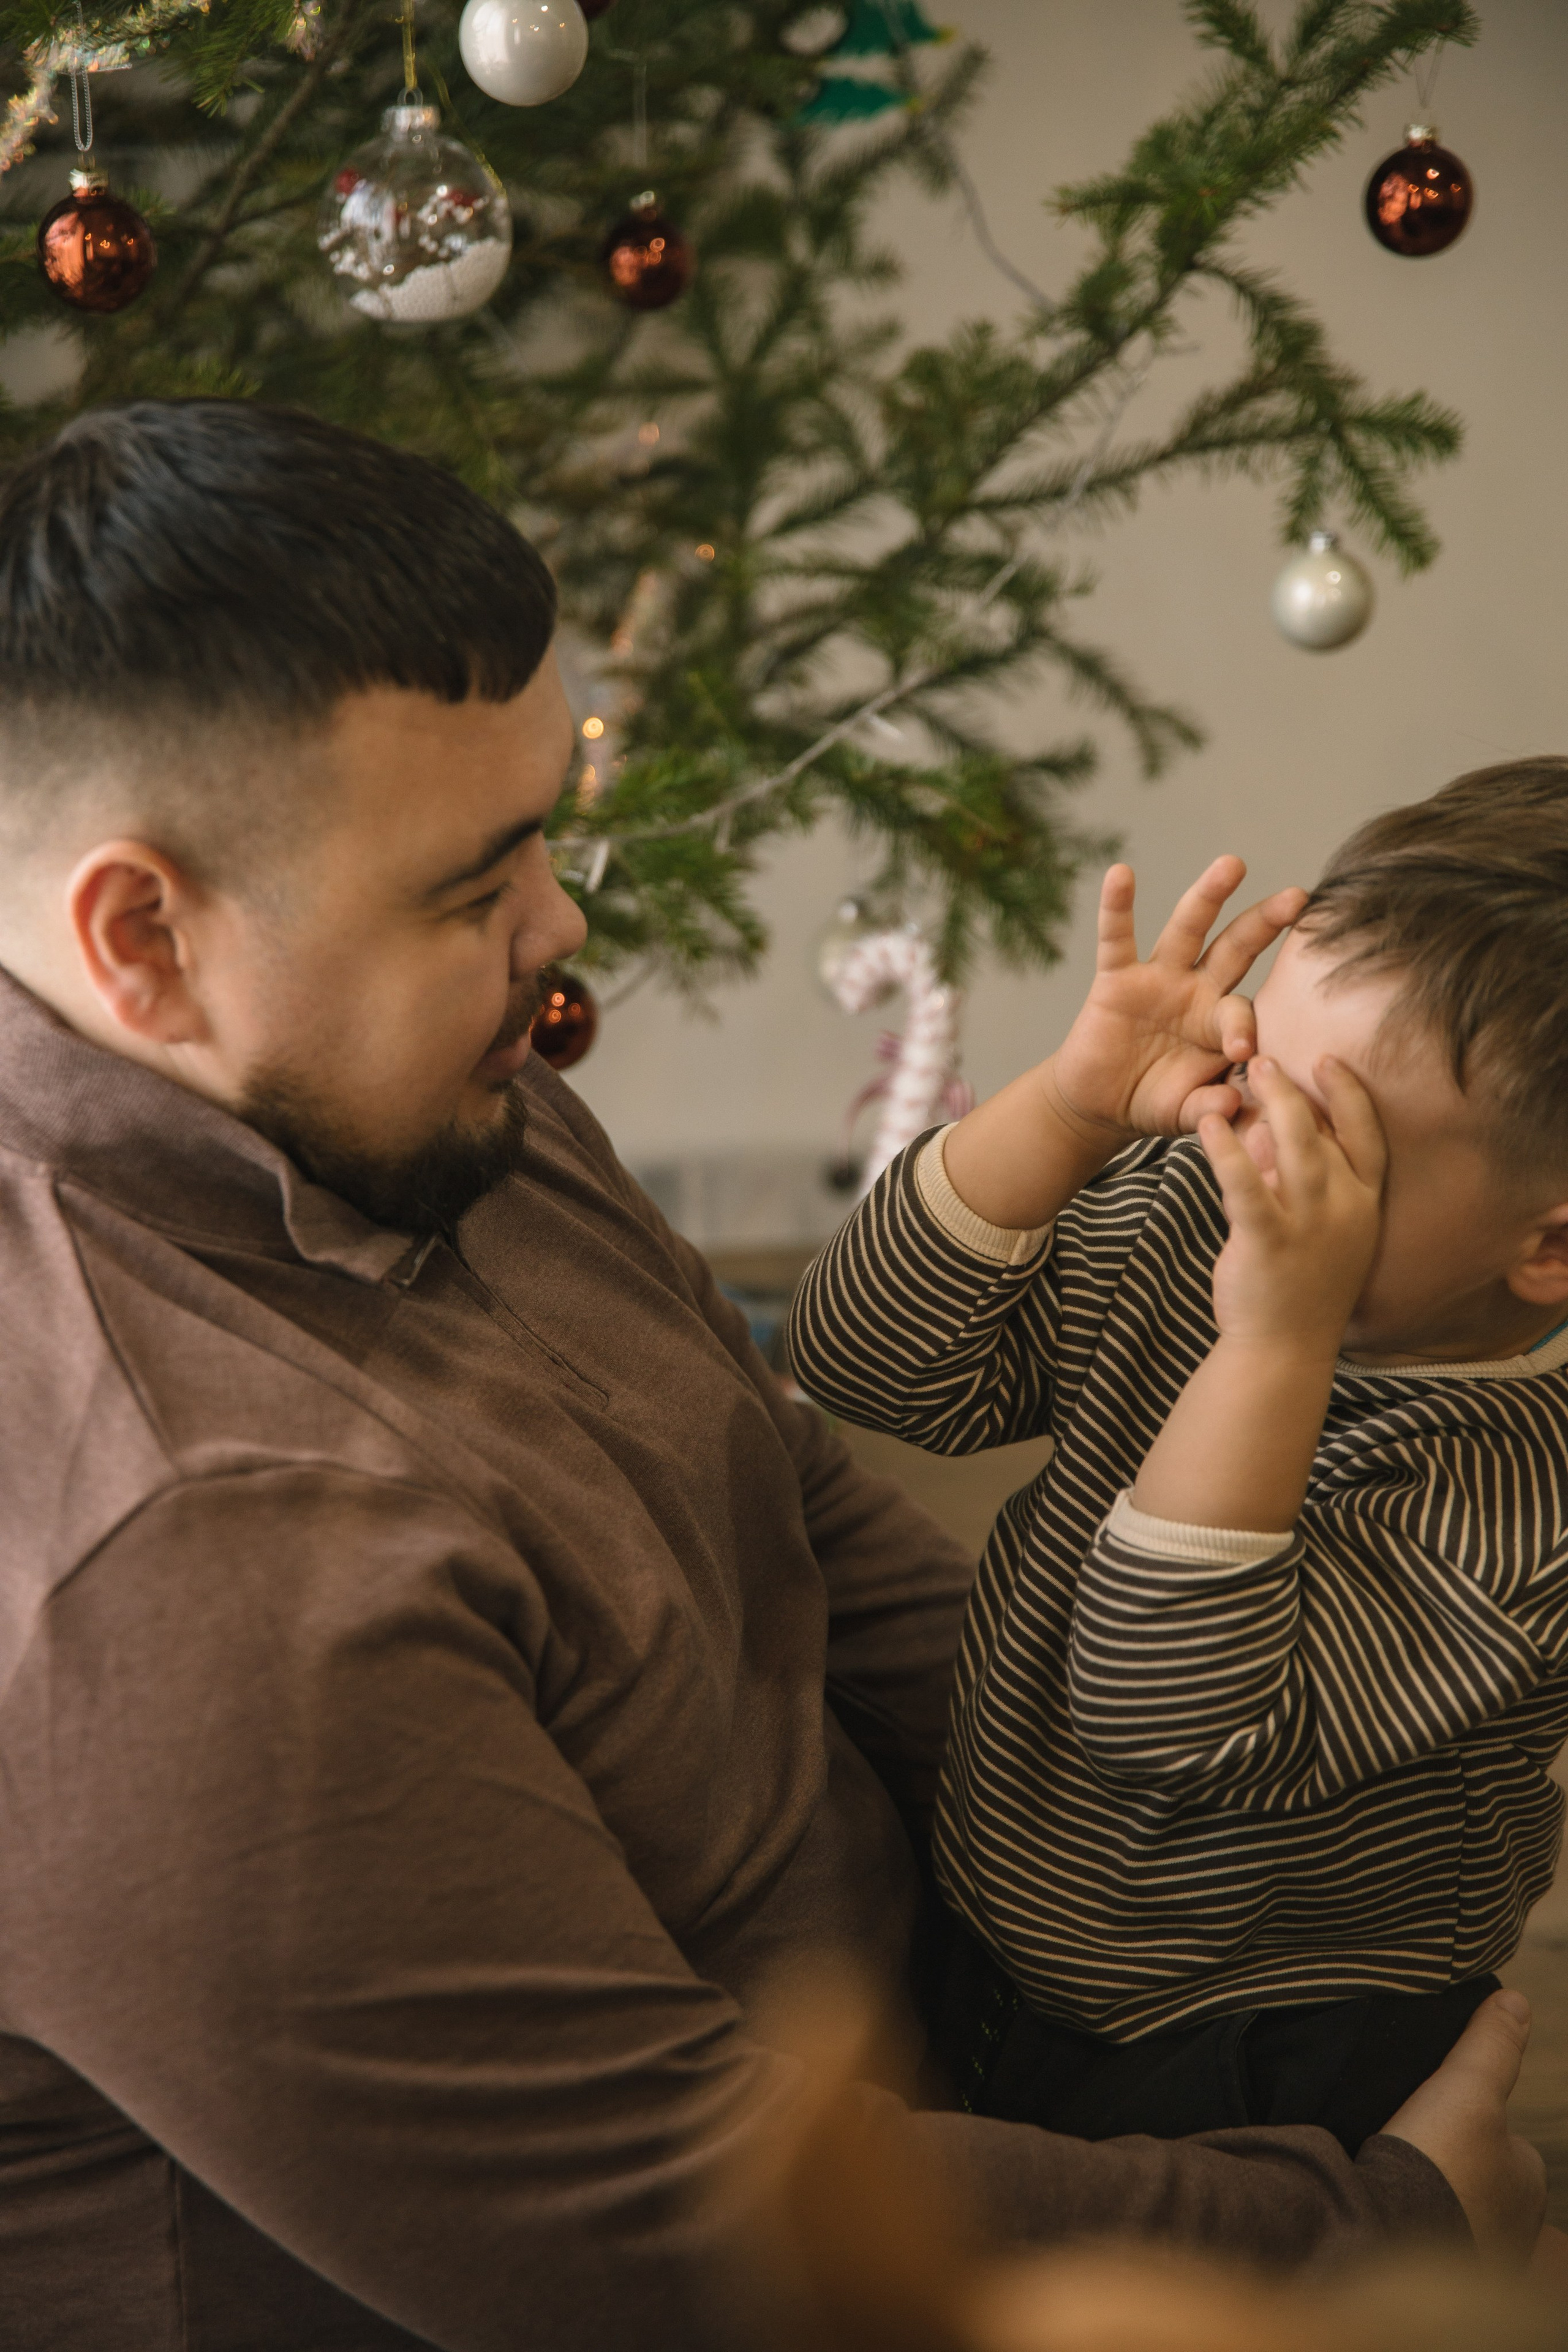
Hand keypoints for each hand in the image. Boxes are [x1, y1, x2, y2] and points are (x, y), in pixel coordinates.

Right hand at [1047, 856, 1307, 1145]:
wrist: (1102, 1104)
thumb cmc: (1155, 1102)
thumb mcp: (1186, 1112)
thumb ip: (1210, 1108)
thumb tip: (1235, 1103)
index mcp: (1222, 1023)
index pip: (1243, 1014)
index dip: (1244, 1029)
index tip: (1243, 1053)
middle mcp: (1197, 990)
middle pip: (1236, 948)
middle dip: (1265, 923)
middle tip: (1297, 897)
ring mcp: (1159, 978)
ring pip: (1187, 929)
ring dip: (1208, 895)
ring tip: (1232, 864)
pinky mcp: (1116, 978)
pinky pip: (1116, 938)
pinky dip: (1116, 907)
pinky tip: (1120, 874)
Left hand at [1198, 1056, 1385, 1358]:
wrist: (1284, 1348)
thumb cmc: (1299, 1284)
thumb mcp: (1318, 1229)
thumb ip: (1300, 1180)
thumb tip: (1274, 1129)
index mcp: (1364, 1206)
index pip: (1368, 1137)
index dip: (1350, 1095)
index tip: (1329, 1060)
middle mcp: (1345, 1211)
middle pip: (1325, 1133)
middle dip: (1296, 1089)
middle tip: (1266, 1058)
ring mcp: (1311, 1227)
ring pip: (1295, 1147)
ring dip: (1271, 1103)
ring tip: (1246, 1071)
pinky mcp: (1269, 1242)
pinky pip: (1246, 1187)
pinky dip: (1227, 1151)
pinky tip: (1209, 1125)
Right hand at [1382, 1988, 1545, 2260]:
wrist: (1388, 2235)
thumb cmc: (1438, 2160)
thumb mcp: (1466, 2085)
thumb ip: (1491, 2044)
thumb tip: (1517, 2000)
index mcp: (1530, 2183)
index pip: (1512, 2145)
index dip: (1476, 2124)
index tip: (1438, 2115)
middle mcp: (1517, 2229)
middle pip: (1485, 2183)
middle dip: (1456, 2169)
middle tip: (1412, 2146)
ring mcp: (1481, 2258)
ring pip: (1458, 2214)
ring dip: (1434, 2201)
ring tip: (1394, 2177)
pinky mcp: (1441, 2281)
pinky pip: (1429, 2242)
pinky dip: (1413, 2228)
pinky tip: (1387, 2210)